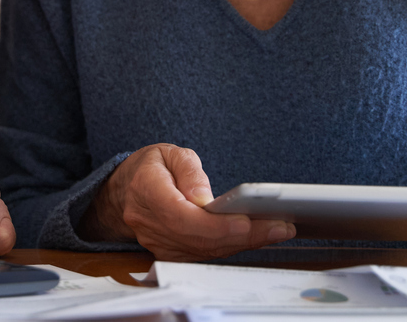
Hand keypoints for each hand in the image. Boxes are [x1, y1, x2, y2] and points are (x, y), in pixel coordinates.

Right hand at [80, 143, 293, 260]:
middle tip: (279, 227)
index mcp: (145, 191)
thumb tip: (204, 198)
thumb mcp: (169, 152)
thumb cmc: (151, 167)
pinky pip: (202, 255)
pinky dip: (230, 247)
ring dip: (242, 244)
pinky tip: (254, 237)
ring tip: (276, 231)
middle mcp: (148, 223)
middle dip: (242, 236)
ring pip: (203, 251)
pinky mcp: (168, 252)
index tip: (247, 222)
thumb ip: (189, 171)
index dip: (216, 225)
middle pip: (198, 239)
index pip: (182, 216)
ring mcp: (156, 242)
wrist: (127, 188)